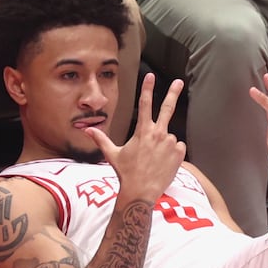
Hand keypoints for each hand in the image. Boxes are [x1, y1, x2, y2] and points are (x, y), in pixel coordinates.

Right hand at [86, 75, 185, 200]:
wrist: (141, 193)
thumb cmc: (126, 173)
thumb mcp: (112, 155)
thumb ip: (101, 139)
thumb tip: (87, 130)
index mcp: (142, 131)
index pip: (144, 104)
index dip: (147, 88)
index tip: (150, 75)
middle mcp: (158, 134)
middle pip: (167, 108)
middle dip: (173, 92)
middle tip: (179, 82)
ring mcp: (170, 143)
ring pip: (168, 137)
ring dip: (162, 144)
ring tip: (153, 160)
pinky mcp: (180, 153)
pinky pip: (177, 147)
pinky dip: (172, 152)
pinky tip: (163, 163)